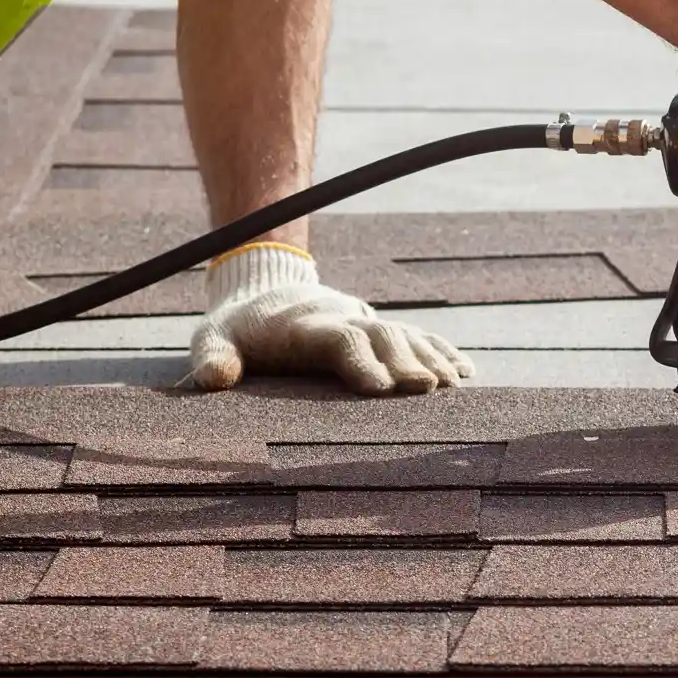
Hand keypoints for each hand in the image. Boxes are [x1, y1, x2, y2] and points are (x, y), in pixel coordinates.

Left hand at [187, 244, 473, 395]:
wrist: (265, 288)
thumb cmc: (236, 329)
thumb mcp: (211, 338)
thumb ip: (213, 357)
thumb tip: (213, 380)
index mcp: (304, 326)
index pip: (338, 338)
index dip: (360, 360)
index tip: (380, 389)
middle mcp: (342, 319)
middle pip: (382, 335)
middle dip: (407, 361)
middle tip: (427, 389)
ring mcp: (365, 321)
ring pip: (405, 334)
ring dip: (431, 358)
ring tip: (453, 385)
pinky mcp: (379, 328)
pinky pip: (419, 336)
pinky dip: (443, 351)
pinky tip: (465, 372)